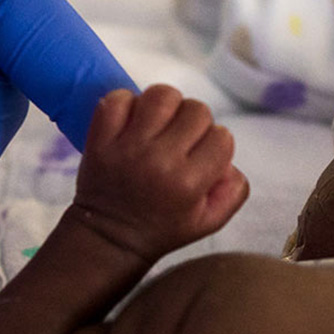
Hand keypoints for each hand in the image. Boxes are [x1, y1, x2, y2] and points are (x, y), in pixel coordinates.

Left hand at [72, 86, 248, 260]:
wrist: (109, 238)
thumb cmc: (162, 228)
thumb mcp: (209, 222)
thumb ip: (234, 190)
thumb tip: (227, 159)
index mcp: (189, 183)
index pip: (221, 136)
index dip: (216, 143)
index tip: (201, 156)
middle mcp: (160, 160)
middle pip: (196, 110)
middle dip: (194, 122)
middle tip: (180, 140)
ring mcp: (127, 147)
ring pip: (161, 95)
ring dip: (165, 106)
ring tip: (159, 124)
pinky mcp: (100, 139)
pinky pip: (118, 99)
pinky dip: (127, 104)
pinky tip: (132, 122)